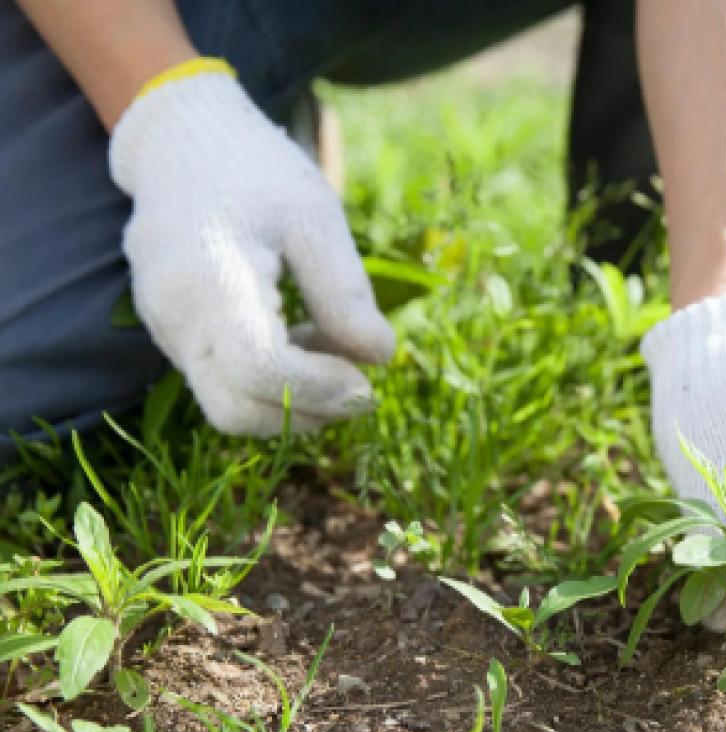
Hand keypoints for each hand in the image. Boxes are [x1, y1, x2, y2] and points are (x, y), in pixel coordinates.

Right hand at [109, 71, 394, 434]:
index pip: (263, 370)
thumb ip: (345, 293)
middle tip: (359, 384)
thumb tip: (379, 359)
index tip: (368, 382)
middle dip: (306, 410)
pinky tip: (299, 336)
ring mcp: (164, 330)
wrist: (181, 145)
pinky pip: (220, 382)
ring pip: (228, 405)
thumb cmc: (256, 172)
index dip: (321, 389)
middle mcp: (176, 316)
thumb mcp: (316, 217)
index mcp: (211, 279)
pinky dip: (267, 382)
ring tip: (330, 346)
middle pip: (237, 410)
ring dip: (290, 399)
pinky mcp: (169, 335)